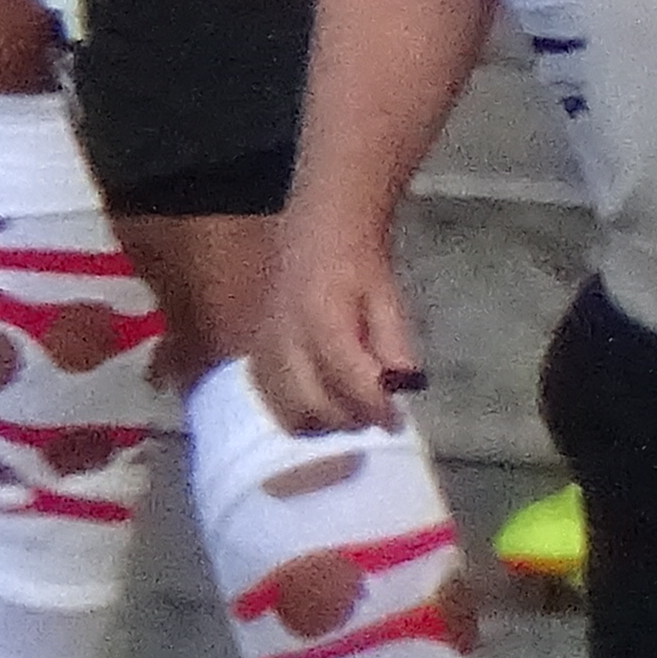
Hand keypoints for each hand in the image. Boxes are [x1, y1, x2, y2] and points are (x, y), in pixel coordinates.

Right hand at [257, 210, 420, 437]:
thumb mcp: (387, 298)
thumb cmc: (358, 263)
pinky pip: (270, 400)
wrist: (317, 235)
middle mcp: (285, 338)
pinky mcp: (254, 356)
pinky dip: (296, 413)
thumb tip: (403, 391)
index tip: (396, 421)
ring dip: (322, 423)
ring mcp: (264, 349)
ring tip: (350, 413)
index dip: (375, 407)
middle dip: (348, 420)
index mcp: (322, 317)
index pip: (348, 378)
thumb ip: (393, 345)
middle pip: (311, 405)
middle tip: (375, 418)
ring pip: (286, 410)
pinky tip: (320, 405)